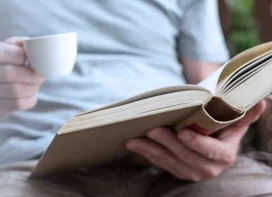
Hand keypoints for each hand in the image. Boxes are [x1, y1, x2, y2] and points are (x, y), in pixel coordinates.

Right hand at [0, 36, 43, 119]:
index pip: (0, 53)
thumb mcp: (3, 51)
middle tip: (40, 76)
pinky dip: (30, 99)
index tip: (32, 58)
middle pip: (9, 73)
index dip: (20, 55)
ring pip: (15, 90)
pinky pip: (18, 104)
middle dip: (30, 75)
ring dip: (31, 88)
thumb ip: (17, 44)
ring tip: (35, 85)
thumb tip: (33, 44)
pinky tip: (30, 95)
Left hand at [125, 100, 266, 181]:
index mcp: (225, 154)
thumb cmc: (222, 125)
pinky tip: (132, 143)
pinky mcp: (176, 171)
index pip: (211, 151)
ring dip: (150, 150)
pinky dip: (145, 153)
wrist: (211, 139)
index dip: (197, 143)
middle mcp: (209, 168)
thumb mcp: (233, 120)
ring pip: (169, 162)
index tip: (182, 132)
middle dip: (168, 144)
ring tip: (134, 138)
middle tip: (152, 129)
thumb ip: (244, 113)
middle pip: (186, 156)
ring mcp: (191, 172)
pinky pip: (159, 163)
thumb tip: (261, 101)